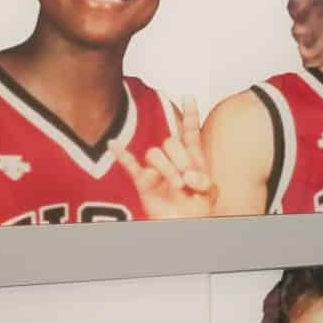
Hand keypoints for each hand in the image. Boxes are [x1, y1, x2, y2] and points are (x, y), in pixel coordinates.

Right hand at [128, 96, 215, 219]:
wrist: (184, 225)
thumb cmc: (198, 209)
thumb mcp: (209, 194)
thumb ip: (203, 181)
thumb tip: (187, 175)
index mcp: (192, 157)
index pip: (189, 131)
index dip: (189, 114)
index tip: (188, 97)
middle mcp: (173, 159)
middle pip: (171, 142)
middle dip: (181, 159)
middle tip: (188, 179)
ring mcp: (156, 169)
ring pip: (154, 154)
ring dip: (167, 169)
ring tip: (177, 187)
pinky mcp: (143, 182)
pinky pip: (129, 165)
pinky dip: (121, 153)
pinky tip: (113, 143)